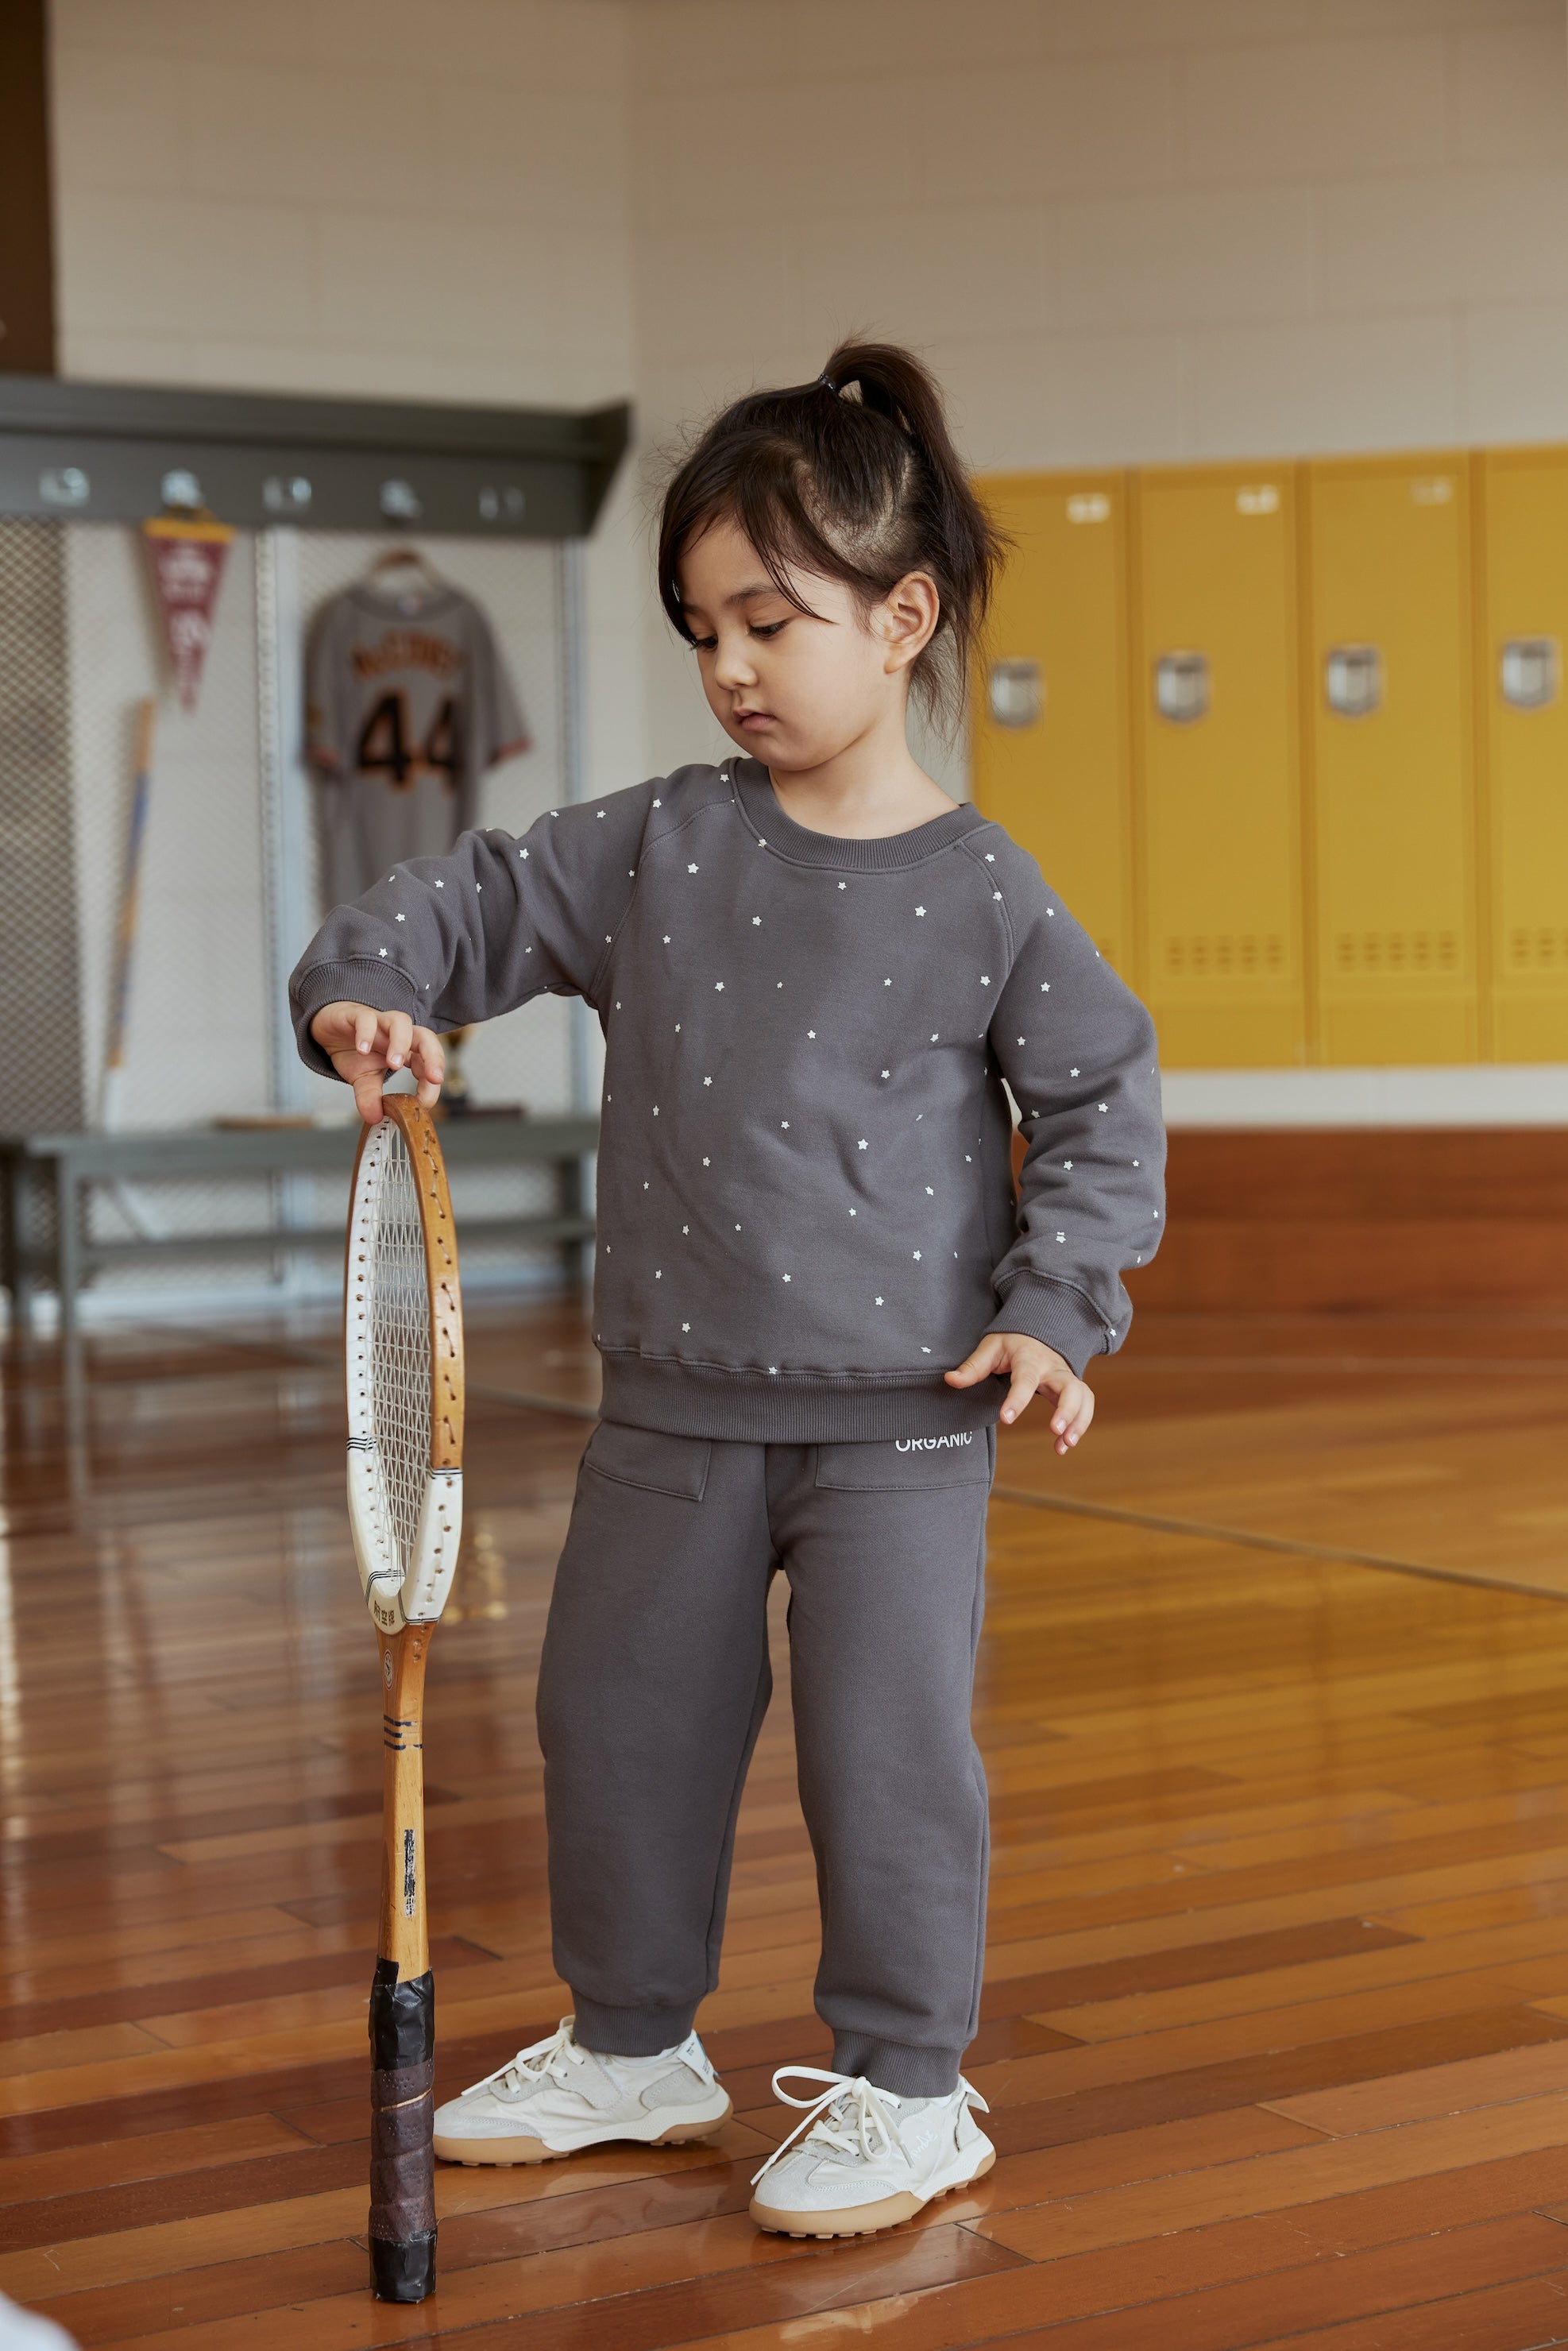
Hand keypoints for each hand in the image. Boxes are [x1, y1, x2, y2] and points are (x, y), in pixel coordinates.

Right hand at [309, 1001, 445, 1124]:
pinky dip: (366, 1033)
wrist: (329, 1028)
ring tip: (394, 1064)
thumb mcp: (363, 1079)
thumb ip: (370, 1097)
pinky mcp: (357, 1014)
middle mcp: (397, 1034)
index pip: (427, 1062)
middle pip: (425, 1036)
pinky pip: (366, 1018)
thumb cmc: (354, 1050)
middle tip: (433, 1078)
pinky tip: (362, 1049)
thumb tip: (374, 1118)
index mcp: (406, 1050)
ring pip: (400, 1022)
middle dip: (434, 1056)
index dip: (431, 1082)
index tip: (425, 1103)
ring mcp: (379, 1022)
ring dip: (401, 1043)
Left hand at [945, 1333, 1094, 1456]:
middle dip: (1067, 1409)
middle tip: (1055, 1430)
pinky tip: (1063, 1446)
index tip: (1007, 1418)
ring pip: (1083, 1397)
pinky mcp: (1073, 1389)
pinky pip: (1085, 1406)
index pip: (1026, 1378)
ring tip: (1064, 1445)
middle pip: (1070, 1387)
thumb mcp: (990, 1348)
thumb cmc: (1011, 1343)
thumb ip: (972, 1367)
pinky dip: (1079, 1426)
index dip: (1018, 1398)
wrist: (1036, 1333)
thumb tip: (950, 1380)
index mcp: (1030, 1358)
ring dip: (1078, 1422)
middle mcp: (1053, 1369)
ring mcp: (1066, 1378)